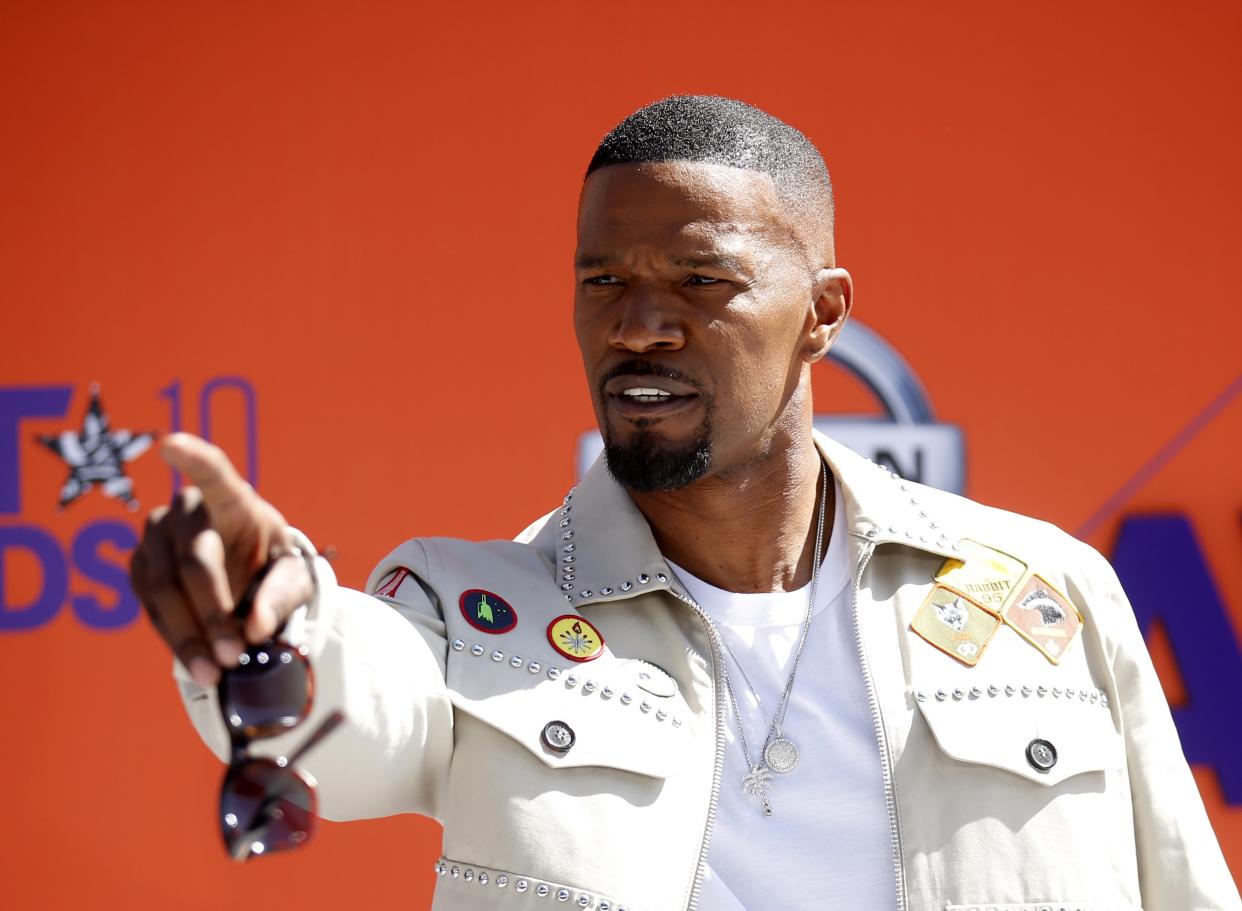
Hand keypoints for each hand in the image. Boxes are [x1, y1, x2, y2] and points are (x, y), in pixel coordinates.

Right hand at [130, 433, 314, 687]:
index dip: (194, 458)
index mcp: (233, 499)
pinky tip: (196, 662)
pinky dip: (175, 638)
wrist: (247, 577)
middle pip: (193, 563)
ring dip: (189, 636)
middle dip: (212, 614)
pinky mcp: (139, 566)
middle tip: (234, 657)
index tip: (170, 444)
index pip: (214, 473)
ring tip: (214, 674)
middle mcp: (186, 510)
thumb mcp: (294, 576)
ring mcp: (155, 536)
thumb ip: (281, 597)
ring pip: (164, 591)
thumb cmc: (272, 564)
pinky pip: (151, 607)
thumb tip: (254, 628)